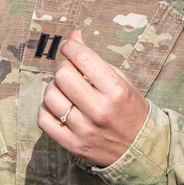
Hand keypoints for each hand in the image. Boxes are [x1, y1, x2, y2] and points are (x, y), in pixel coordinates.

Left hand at [38, 30, 150, 168]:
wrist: (138, 148)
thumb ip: (96, 60)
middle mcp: (99, 110)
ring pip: (50, 96)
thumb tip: (73, 36)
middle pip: (63, 76)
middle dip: (64, 66)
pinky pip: (44, 120)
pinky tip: (57, 104)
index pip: (84, 58)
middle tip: (70, 68)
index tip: (69, 45)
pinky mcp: (71, 144)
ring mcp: (84, 129)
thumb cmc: (130, 108)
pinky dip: (46, 107)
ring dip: (53, 86)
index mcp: (116, 90)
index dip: (71, 46)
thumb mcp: (121, 80)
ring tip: (64, 87)